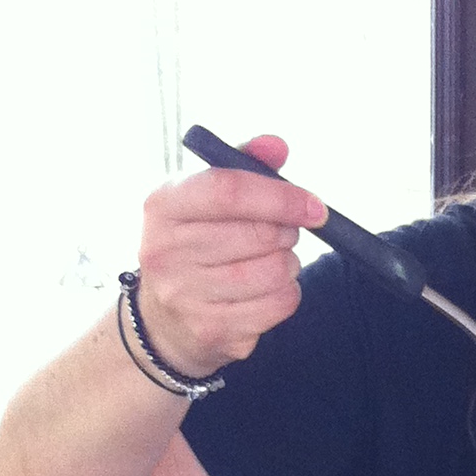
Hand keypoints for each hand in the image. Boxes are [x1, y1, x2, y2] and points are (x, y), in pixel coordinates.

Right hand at [134, 132, 324, 376]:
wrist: (165, 321)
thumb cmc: (195, 245)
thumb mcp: (205, 199)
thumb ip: (243, 167)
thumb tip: (277, 146)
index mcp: (162, 206)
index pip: (228, 190)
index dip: (280, 196)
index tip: (314, 206)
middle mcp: (165, 251)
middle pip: (260, 234)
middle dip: (287, 231)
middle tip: (282, 233)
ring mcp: (185, 295)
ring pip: (275, 271)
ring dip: (288, 264)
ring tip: (270, 261)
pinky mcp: (212, 330)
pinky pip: (279, 303)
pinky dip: (286, 293)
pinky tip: (266, 289)